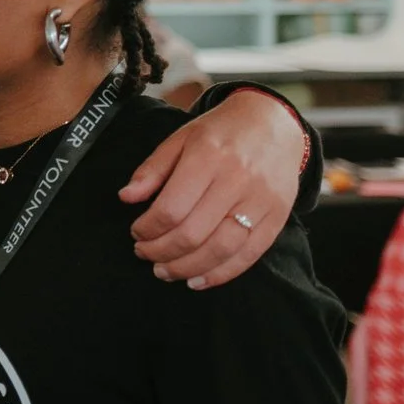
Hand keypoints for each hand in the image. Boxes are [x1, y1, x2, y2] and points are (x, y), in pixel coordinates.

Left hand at [119, 90, 302, 288]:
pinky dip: (220, 274)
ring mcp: (261, 201)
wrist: (274, 122)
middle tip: (145, 254)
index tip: (136, 233)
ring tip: (165, 271)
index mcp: (208, 156)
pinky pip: (248, 256)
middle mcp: (237, 180)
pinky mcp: (277, 217)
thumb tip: (126, 197)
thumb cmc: (220, 132)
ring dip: (187, 268)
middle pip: (193, 233)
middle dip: (161, 251)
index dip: (148, 228)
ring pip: (221, 249)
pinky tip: (197, 280)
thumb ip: (152, 169)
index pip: (171, 208)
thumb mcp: (180, 138)